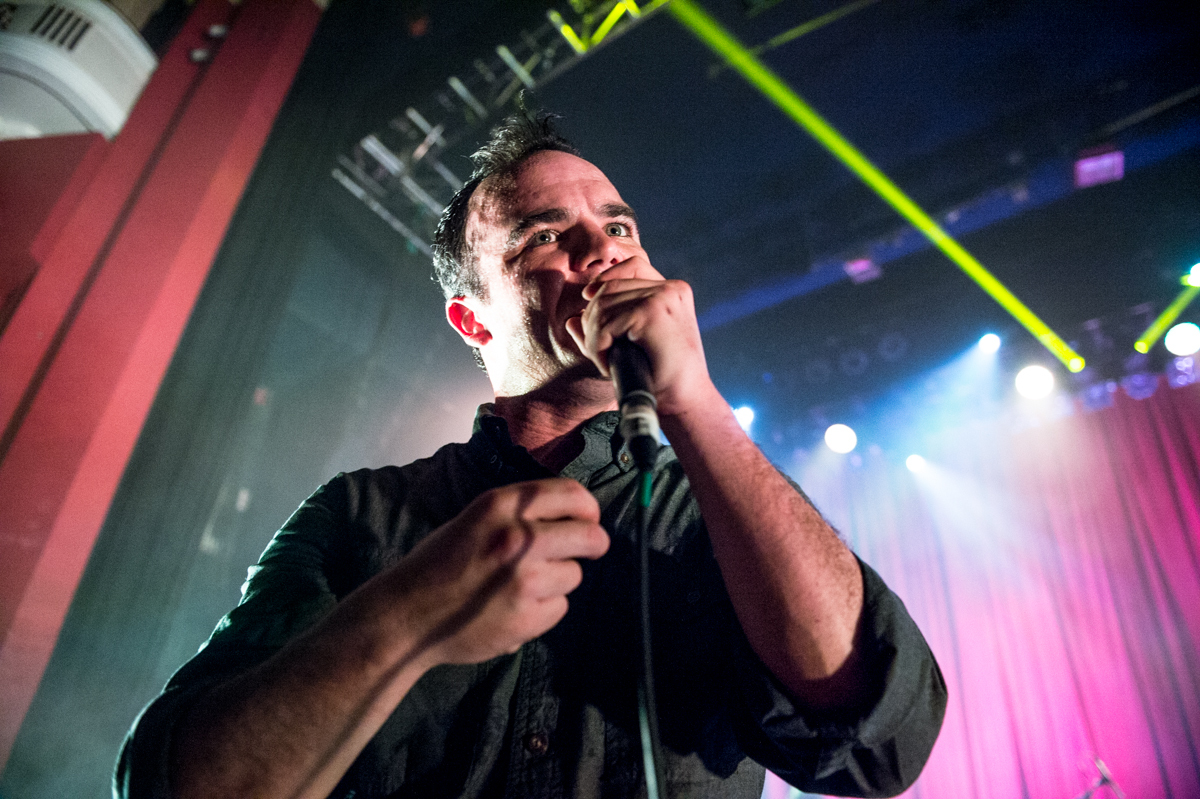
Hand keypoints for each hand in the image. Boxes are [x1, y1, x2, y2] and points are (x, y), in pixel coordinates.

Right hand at [388, 478, 608, 666]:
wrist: (407, 615)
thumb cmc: (439, 564)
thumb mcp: (475, 518)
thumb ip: (518, 514)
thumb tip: (570, 516)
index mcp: (502, 505)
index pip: (572, 495)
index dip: (589, 509)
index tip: (590, 519)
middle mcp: (518, 537)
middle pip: (590, 536)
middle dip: (594, 544)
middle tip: (590, 550)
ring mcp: (525, 579)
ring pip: (574, 575)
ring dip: (559, 581)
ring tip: (524, 586)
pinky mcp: (527, 617)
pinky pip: (559, 608)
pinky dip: (545, 610)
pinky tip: (516, 609)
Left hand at [565, 256, 712, 417]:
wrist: (684, 401)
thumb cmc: (661, 378)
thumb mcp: (631, 348)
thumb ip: (604, 331)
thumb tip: (572, 320)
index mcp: (673, 292)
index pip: (632, 266)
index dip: (605, 278)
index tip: (587, 297)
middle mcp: (671, 289)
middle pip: (610, 286)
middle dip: (593, 318)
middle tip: (598, 350)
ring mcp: (662, 297)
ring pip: (603, 305)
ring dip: (594, 337)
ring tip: (603, 360)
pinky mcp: (651, 312)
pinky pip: (606, 324)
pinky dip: (598, 346)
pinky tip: (607, 364)